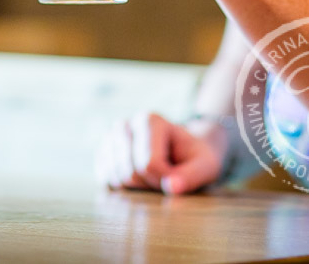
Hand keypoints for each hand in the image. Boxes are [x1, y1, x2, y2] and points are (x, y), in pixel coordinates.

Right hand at [96, 113, 223, 194]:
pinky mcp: (103, 152)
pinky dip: (123, 187)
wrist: (181, 150)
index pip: (149, 164)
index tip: (178, 176)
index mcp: (150, 120)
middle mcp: (125, 125)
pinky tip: (139, 179)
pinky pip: (106, 180)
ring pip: (116, 178)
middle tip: (166, 177)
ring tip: (153, 176)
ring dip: (138, 188)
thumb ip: (191, 176)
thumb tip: (172, 188)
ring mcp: (110, 138)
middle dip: (151, 184)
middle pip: (130, 172)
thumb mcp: (205, 165)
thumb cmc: (194, 157)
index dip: (165, 180)